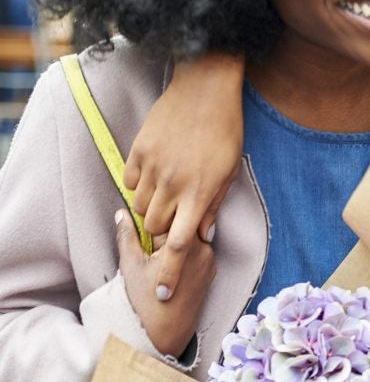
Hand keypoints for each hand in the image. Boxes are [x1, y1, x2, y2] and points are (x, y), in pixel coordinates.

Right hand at [116, 210, 214, 356]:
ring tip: (156, 259)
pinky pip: (196, 253)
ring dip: (174, 242)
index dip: (152, 216)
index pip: (168, 215)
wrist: (166, 334)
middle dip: (165, 229)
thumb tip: (123, 211)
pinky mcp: (211, 272)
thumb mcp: (131, 264)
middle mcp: (203, 248)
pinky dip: (183, 254)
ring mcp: (210, 260)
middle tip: (148, 243)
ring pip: (189, 240)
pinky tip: (168, 267)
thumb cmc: (145, 301)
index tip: (142, 218)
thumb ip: (127, 234)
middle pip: (182, 226)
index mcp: (184, 242)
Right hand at [124, 51, 244, 299]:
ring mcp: (154, 168)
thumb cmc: (225, 130)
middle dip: (162, 232)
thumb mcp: (229, 170)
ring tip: (166, 195)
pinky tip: (154, 174)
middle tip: (173, 220)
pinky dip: (139, 186)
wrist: (205, 89)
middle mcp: (175, 184)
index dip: (170, 271)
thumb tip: (204, 236)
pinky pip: (130, 182)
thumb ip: (213, 204)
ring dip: (150, 209)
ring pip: (140, 208)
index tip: (164, 292)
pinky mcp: (138, 152)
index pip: (180, 244)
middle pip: (155, 228)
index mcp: (202, 193)